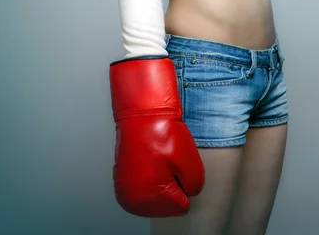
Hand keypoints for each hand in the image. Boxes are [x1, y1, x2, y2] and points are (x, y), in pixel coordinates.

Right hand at [109, 56, 204, 216]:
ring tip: (160, 160)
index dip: (185, 183)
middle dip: (174, 184)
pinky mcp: (123, 182)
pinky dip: (152, 177)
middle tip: (170, 161)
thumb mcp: (190, 162)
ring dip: (163, 181)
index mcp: (149, 199)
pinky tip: (152, 161)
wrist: (141, 112)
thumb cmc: (162, 133)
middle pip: (168, 204)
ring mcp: (125, 192)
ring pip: (158, 197)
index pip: (182, 206)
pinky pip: (146, 188)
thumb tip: (190, 193)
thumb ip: (195, 186)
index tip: (179, 165)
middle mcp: (133, 201)